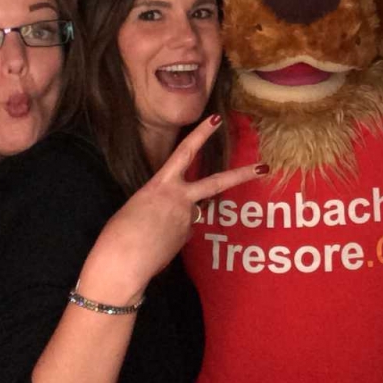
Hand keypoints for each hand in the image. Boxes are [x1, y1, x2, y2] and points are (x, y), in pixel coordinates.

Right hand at [77, 115, 264, 303]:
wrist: (122, 263)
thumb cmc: (118, 233)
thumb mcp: (138, 207)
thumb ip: (161, 203)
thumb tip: (175, 214)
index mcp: (161, 184)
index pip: (185, 152)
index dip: (201, 134)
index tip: (216, 119)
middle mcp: (179, 197)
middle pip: (217, 182)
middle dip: (242, 174)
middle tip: (264, 167)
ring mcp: (187, 218)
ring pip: (191, 212)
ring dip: (176, 219)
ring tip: (152, 234)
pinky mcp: (187, 237)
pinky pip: (183, 230)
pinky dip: (172, 234)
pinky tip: (157, 244)